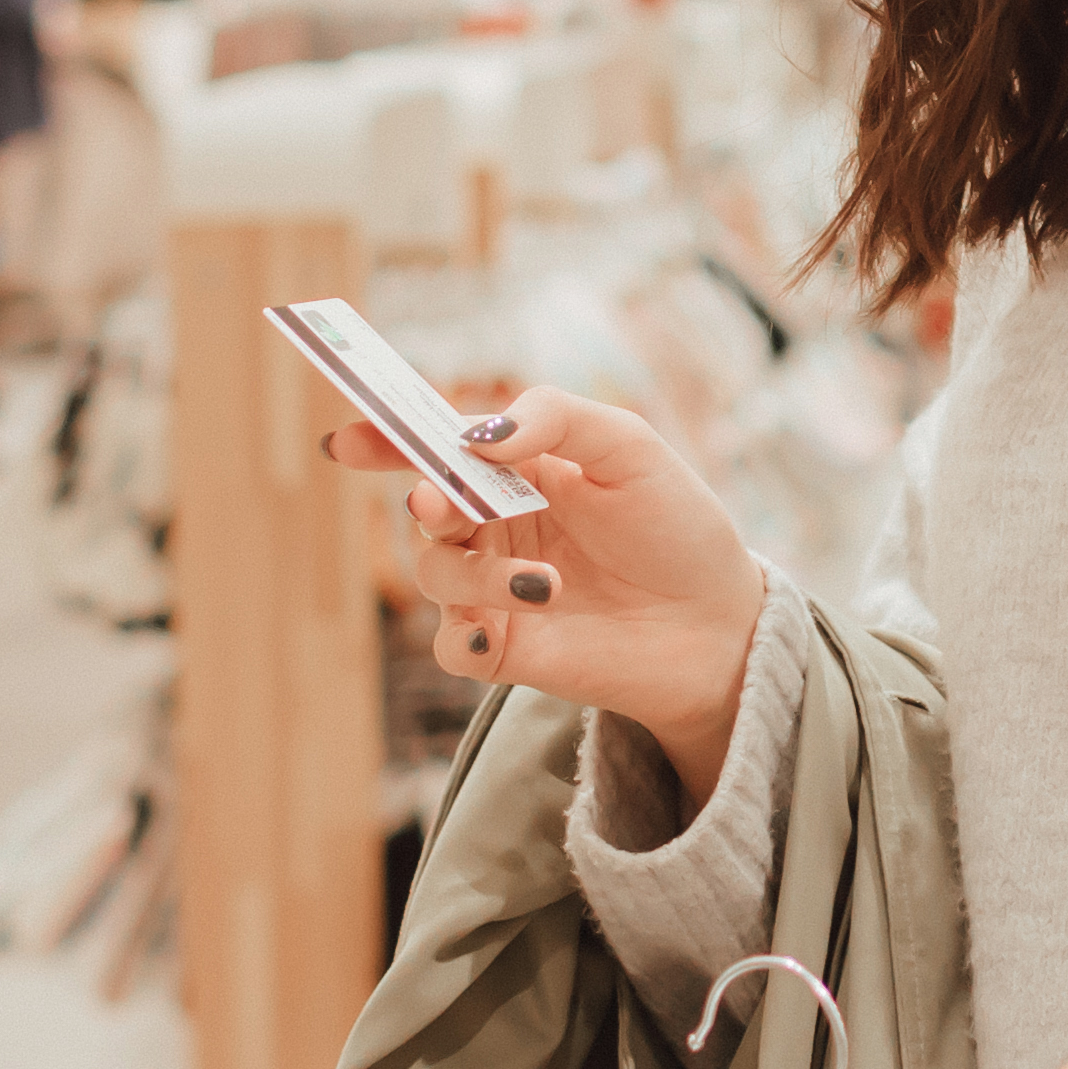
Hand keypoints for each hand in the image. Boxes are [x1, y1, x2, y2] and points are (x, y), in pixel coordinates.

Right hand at [319, 386, 770, 809]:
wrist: (719, 626)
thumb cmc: (678, 528)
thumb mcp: (631, 449)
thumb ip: (557, 419)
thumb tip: (478, 432)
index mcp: (519, 468)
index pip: (438, 446)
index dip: (387, 438)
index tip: (348, 441)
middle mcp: (497, 526)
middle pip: (425, 507)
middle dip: (426, 503)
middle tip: (442, 505)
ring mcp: (495, 589)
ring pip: (435, 574)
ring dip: (474, 574)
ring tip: (545, 587)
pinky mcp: (505, 649)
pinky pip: (450, 645)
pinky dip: (461, 637)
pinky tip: (495, 636)